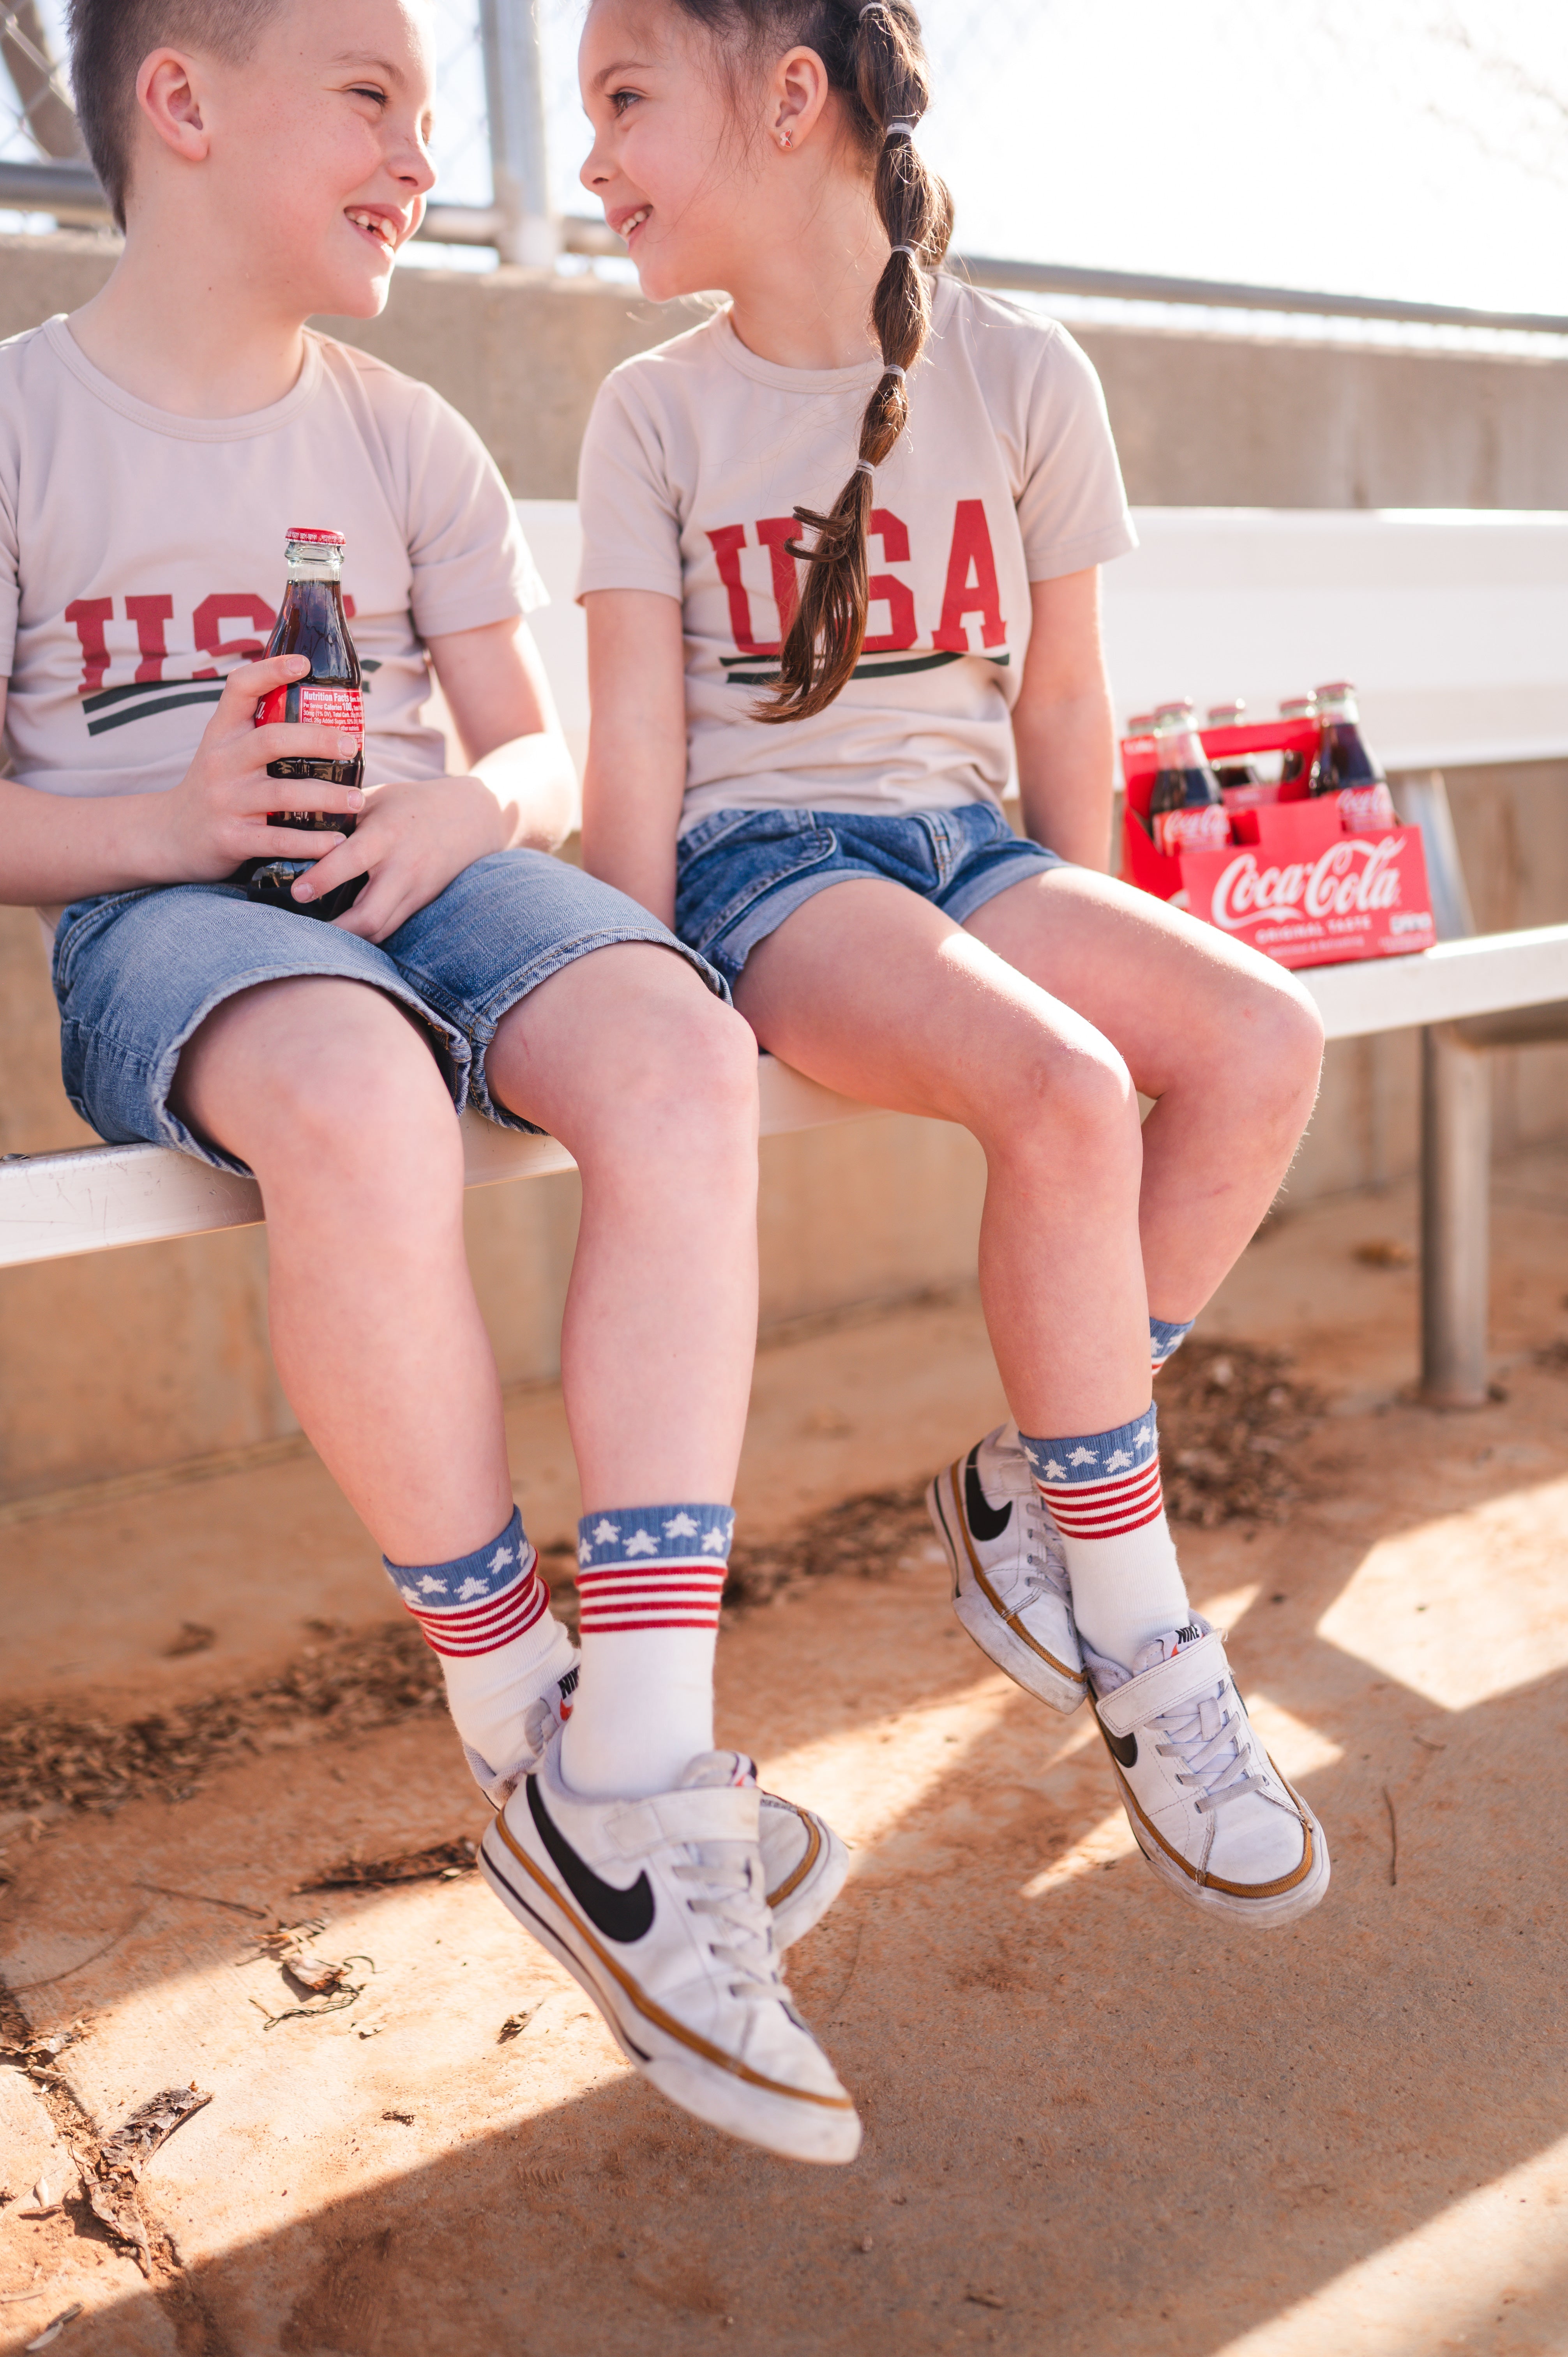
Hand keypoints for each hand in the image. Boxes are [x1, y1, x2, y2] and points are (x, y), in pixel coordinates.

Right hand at [152, 654, 365, 879]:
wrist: (170, 836)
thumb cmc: (214, 786)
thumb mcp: (224, 750)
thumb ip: (258, 729)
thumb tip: (314, 702)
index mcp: (221, 733)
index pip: (240, 688)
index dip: (270, 671)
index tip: (304, 663)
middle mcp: (221, 762)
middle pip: (272, 740)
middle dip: (318, 739)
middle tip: (353, 744)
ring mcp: (226, 801)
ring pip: (283, 794)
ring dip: (327, 796)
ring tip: (357, 798)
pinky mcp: (232, 839)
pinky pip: (278, 840)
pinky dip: (311, 842)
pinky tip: (336, 841)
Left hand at [292, 773, 510, 942]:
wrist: (475, 817)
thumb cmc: (415, 803)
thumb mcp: (379, 798)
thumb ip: (342, 814)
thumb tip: (295, 827)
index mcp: (387, 834)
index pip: (351, 861)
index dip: (322, 880)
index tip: (296, 892)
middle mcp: (403, 868)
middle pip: (369, 916)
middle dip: (335, 932)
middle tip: (301, 932)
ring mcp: (416, 891)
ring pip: (380, 930)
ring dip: (348, 939)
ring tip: (315, 938)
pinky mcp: (421, 903)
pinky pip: (390, 927)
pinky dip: (365, 934)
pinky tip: (342, 933)